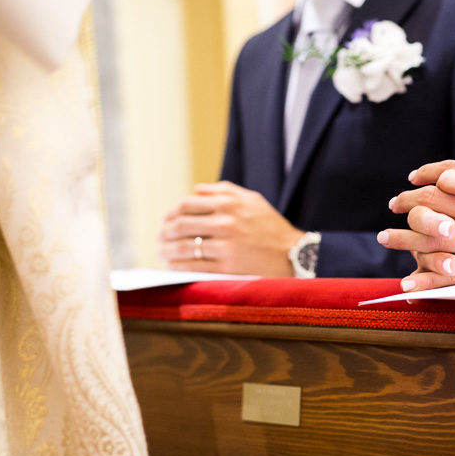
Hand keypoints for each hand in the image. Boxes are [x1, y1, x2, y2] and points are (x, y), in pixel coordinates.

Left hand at [159, 181, 304, 276]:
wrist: (294, 253)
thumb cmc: (271, 226)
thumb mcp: (252, 200)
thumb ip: (223, 191)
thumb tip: (196, 189)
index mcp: (229, 203)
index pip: (187, 204)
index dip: (172, 213)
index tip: (167, 220)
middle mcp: (226, 221)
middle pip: (181, 225)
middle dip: (165, 232)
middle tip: (160, 238)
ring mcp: (226, 244)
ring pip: (185, 246)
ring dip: (168, 250)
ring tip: (163, 252)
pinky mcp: (228, 266)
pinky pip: (194, 265)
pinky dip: (178, 266)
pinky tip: (173, 266)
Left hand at [379, 146, 454, 290]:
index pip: (452, 171)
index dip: (427, 173)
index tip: (413, 178)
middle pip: (435, 199)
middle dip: (409, 201)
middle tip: (394, 205)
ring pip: (436, 237)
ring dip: (406, 238)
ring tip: (386, 238)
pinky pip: (454, 275)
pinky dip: (428, 279)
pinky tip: (407, 282)